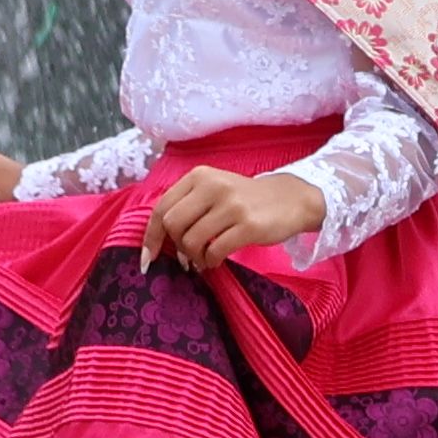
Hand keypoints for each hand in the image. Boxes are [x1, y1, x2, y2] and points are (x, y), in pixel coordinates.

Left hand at [138, 165, 327, 270]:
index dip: (151, 237)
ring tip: (204, 259)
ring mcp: (231, 205)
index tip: (147, 259)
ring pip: (192, 240)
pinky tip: (216, 261)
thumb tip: (159, 239)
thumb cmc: (245, 199)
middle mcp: (213, 186)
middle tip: (188, 256)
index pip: (162, 207)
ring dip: (194, 257)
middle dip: (176, 247)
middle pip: (173, 225)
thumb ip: (187, 205)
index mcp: (199, 176)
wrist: (290, 199)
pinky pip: (215, 251)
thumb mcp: (214, 190)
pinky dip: (210, 262)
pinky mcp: (248, 225)